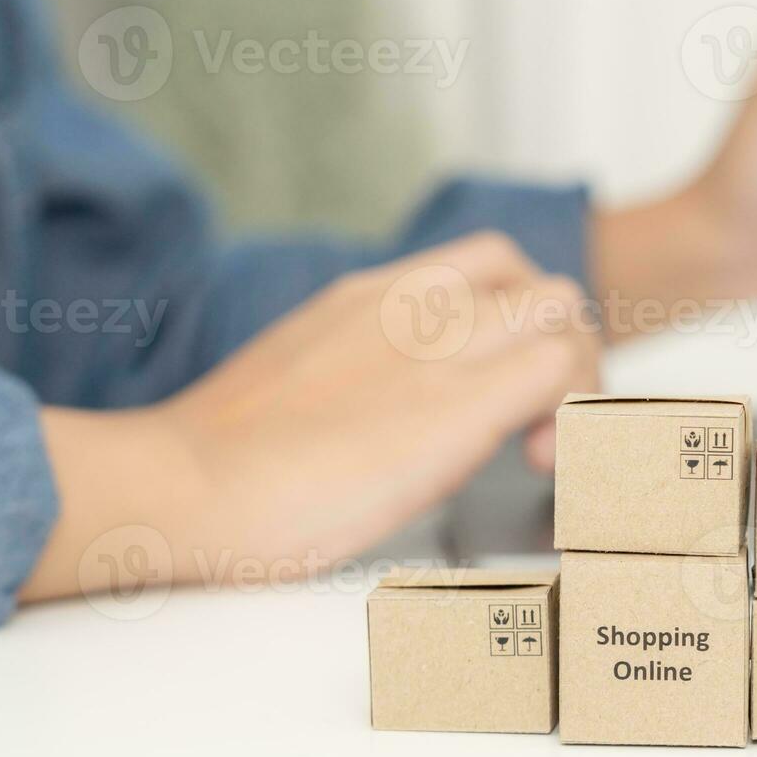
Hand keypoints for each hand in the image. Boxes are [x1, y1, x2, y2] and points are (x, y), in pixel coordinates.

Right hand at [18, 232, 597, 600]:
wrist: (181, 486)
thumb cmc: (215, 465)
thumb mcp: (292, 383)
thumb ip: (345, 375)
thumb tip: (361, 414)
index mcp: (366, 298)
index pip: (481, 269)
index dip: (511, 327)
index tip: (497, 398)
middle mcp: (409, 305)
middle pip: (535, 283)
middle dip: (557, 350)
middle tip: (534, 427)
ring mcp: (437, 348)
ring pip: (563, 309)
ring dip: (575, 375)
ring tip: (540, 446)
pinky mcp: (458, 407)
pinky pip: (562, 373)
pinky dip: (576, 416)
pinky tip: (539, 467)